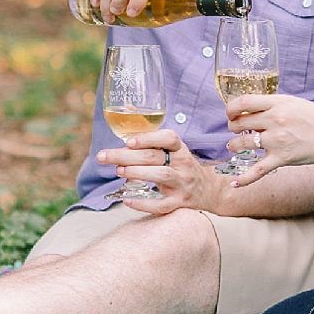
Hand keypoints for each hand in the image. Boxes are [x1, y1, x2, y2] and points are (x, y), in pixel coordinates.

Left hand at [96, 128, 228, 215]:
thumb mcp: (173, 149)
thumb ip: (151, 136)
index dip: (148, 138)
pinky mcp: (180, 203)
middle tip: (104, 157)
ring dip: (136, 172)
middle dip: (126, 156)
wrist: (209, 190)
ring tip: (118, 171)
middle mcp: (183, 164)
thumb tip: (128, 109)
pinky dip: (143, 203)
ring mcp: (183, 184)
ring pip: (161, 175)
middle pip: (155, 157)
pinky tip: (127, 200)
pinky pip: (162, 205)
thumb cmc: (181, 166)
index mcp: (180, 149)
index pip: (169, 138)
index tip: (128, 141)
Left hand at [223, 93, 313, 187]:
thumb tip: (254, 111)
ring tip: (233, 146)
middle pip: (240, 122)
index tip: (231, 112)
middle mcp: (275, 120)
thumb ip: (273, 106)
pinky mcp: (282, 158)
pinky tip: (234, 182)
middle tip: (234, 128)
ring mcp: (277, 140)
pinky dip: (245, 178)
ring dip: (234, 145)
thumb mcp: (293, 102)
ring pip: (244, 143)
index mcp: (277, 103)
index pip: (244, 102)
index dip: (231, 108)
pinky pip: (258, 170)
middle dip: (233, 126)